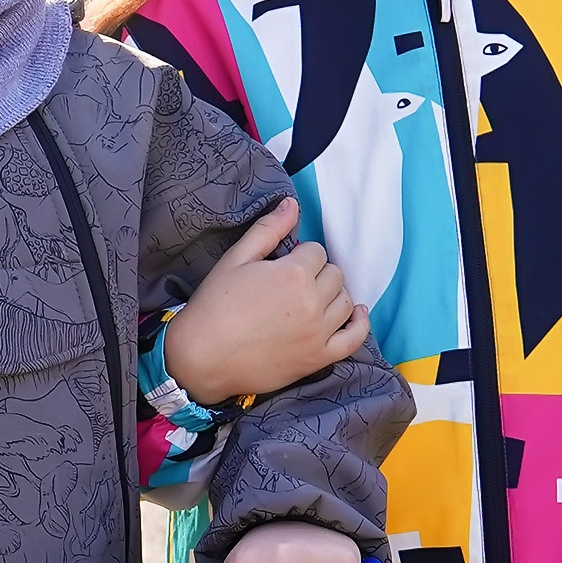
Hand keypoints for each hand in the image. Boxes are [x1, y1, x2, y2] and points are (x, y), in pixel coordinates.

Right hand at [161, 201, 369, 405]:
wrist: (201, 358)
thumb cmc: (214, 306)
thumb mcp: (235, 259)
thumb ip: (268, 229)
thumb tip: (292, 204)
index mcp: (293, 274)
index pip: (317, 252)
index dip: (299, 256)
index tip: (281, 268)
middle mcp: (312, 303)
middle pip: (335, 275)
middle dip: (317, 274)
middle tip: (291, 285)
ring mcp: (318, 333)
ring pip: (346, 302)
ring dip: (332, 296)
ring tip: (310, 300)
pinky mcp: (318, 358)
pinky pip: (354, 338)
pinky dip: (360, 325)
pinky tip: (355, 314)